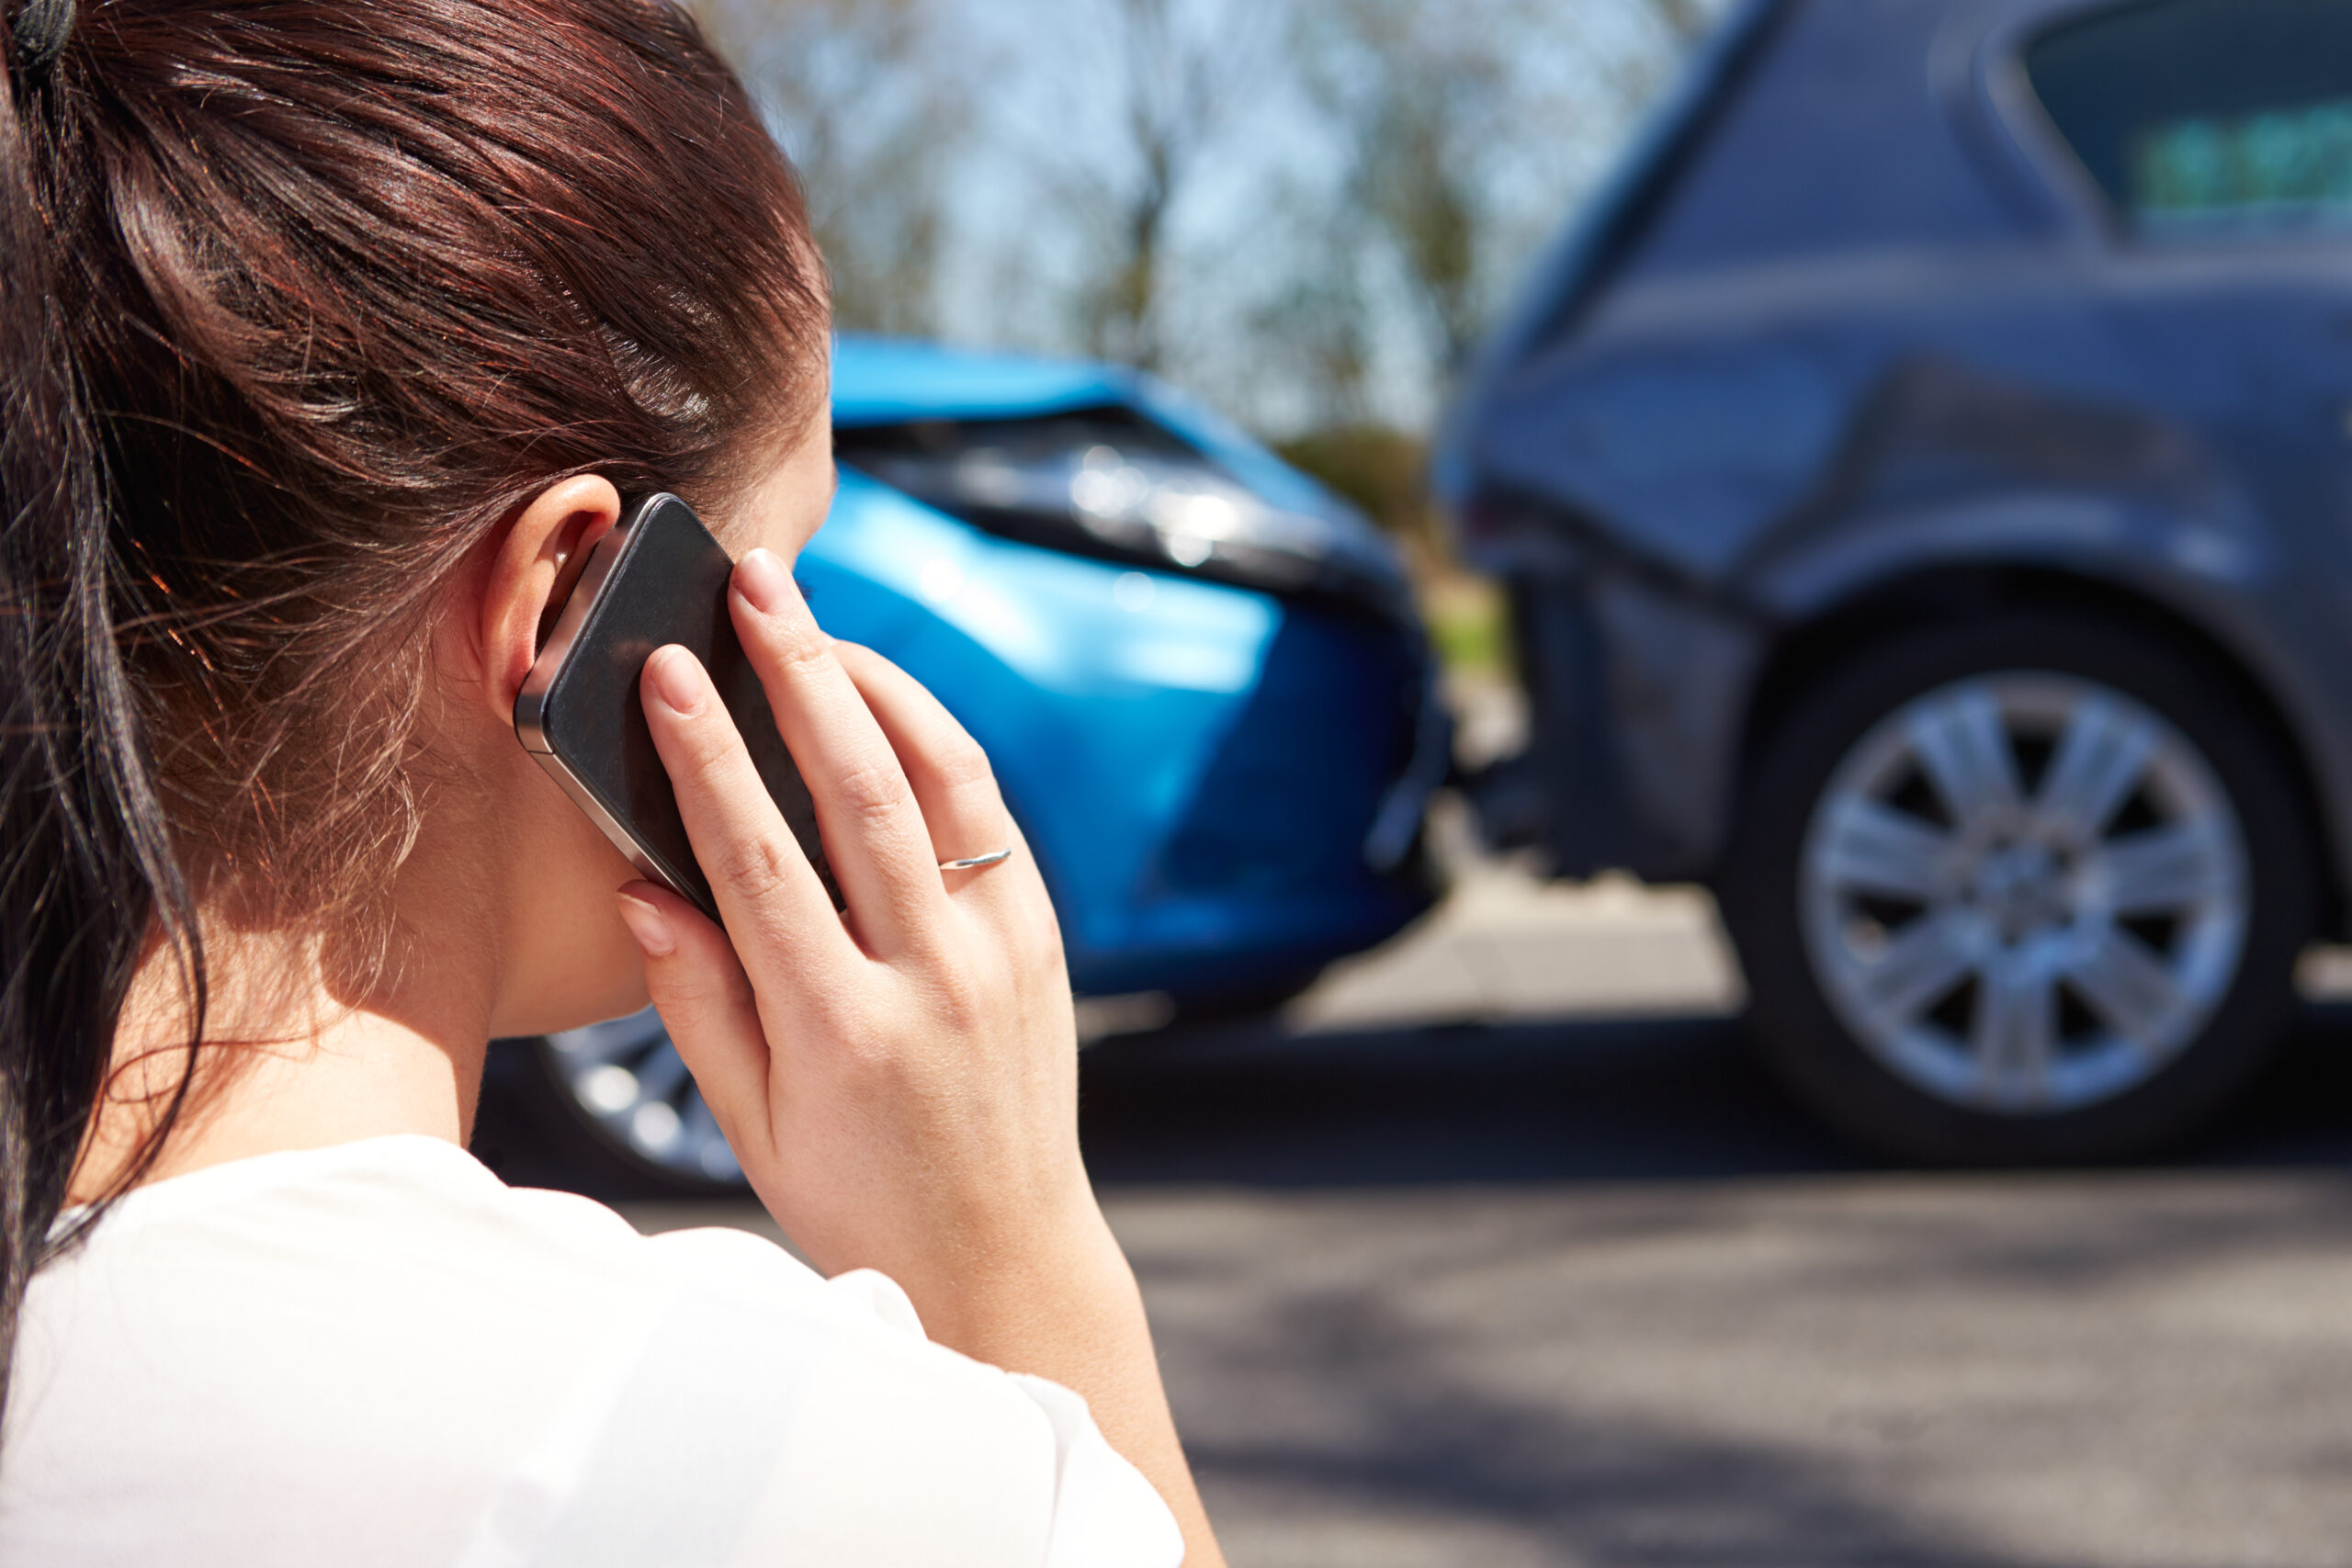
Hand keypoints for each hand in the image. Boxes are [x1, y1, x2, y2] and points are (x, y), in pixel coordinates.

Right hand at [613, 545, 1226, 1566]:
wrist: (1003, 1255)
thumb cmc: (858, 1200)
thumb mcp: (753, 1130)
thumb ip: (697, 1007)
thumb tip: (642, 888)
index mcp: (842, 1032)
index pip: (761, 862)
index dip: (708, 756)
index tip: (667, 671)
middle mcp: (934, 980)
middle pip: (862, 789)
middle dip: (799, 671)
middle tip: (754, 583)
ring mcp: (1002, 954)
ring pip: (945, 781)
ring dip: (878, 684)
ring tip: (816, 620)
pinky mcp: (1042, 942)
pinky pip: (989, 816)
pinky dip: (938, 744)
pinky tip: (886, 701)